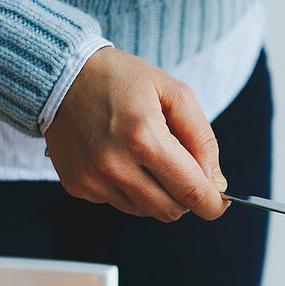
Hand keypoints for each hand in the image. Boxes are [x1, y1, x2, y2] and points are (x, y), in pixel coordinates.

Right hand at [45, 47, 227, 221]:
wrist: (63, 75)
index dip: (213, 203)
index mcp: (144, 137)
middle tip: (187, 175)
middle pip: (170, 210)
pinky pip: (119, 204)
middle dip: (186, 199)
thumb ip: (202, 138)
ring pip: (146, 211)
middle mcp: (115, 164)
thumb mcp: (174, 93)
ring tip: (148, 158)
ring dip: (158, 194)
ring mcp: (92, 178)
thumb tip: (215, 182)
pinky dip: (130, 190)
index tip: (221, 202)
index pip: (190, 191)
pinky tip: (122, 160)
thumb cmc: (124, 80)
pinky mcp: (77, 185)